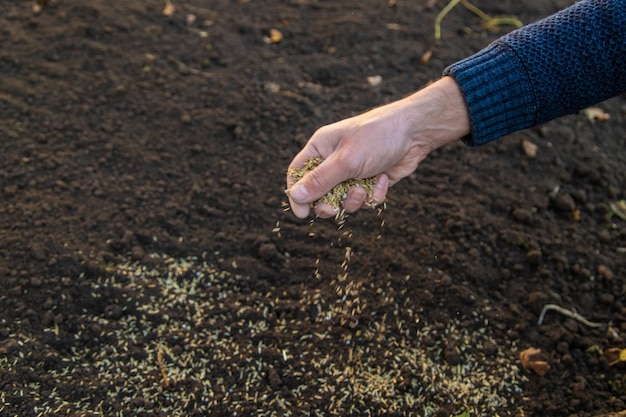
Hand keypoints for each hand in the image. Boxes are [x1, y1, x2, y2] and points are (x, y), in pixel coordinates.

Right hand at [286, 76, 470, 217]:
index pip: (298, 173)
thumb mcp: (345, 161)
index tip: (302, 214)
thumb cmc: (376, 137)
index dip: (297, 194)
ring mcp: (352, 172)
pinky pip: (364, 200)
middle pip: (319, 193)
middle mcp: (333, 161)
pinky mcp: (370, 181)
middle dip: (327, 204)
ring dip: (353, 200)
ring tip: (364, 188)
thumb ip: (320, 181)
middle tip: (333, 208)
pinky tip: (384, 179)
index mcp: (320, 148)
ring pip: (343, 201)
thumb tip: (295, 197)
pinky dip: (374, 195)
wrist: (415, 133)